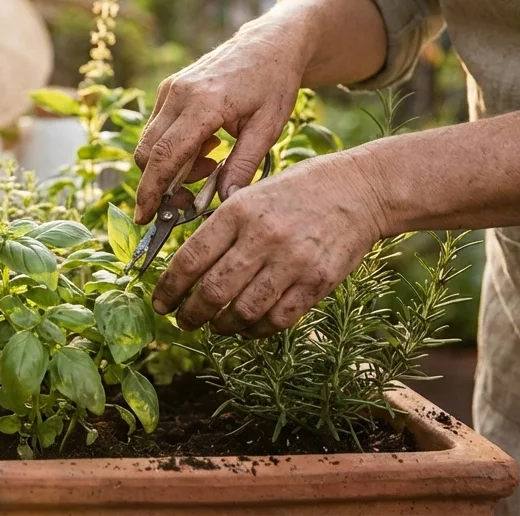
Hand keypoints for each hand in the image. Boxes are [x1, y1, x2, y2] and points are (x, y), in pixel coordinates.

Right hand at [133, 18, 308, 224]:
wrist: (270, 44)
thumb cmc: (274, 83)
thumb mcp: (268, 128)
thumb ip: (243, 166)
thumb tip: (224, 202)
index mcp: (204, 103)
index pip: (164, 155)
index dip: (151, 190)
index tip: (146, 217)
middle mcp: (178, 94)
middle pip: (148, 153)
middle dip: (160, 185)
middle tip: (190, 201)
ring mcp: (170, 89)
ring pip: (149, 143)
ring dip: (171, 167)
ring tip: (211, 166)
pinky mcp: (169, 89)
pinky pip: (158, 130)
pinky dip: (174, 149)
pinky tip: (206, 147)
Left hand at [151, 152, 388, 337]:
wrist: (358, 190)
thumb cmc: (296, 192)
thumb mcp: (251, 195)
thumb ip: (222, 229)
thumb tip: (186, 269)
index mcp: (239, 212)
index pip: (191, 259)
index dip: (169, 288)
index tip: (160, 302)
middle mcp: (263, 237)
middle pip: (213, 291)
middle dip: (190, 314)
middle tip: (183, 322)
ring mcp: (293, 262)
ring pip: (243, 312)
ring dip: (221, 326)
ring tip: (214, 326)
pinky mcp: (318, 282)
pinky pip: (277, 320)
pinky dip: (256, 330)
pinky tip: (246, 327)